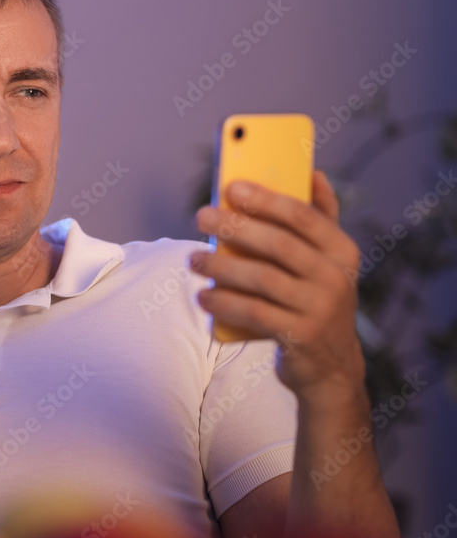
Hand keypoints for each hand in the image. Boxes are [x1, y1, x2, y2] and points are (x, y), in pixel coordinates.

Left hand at [190, 170, 365, 402]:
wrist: (330, 365)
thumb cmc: (314, 299)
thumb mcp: (326, 261)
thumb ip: (320, 219)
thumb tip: (313, 172)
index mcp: (341, 250)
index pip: (302, 216)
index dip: (266, 198)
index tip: (230, 186)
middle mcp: (336, 278)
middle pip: (278, 244)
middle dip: (235, 226)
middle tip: (201, 215)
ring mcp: (320, 309)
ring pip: (262, 279)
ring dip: (222, 267)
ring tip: (194, 260)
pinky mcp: (301, 337)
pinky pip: (255, 313)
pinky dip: (225, 303)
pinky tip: (204, 296)